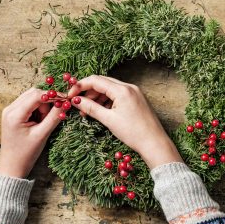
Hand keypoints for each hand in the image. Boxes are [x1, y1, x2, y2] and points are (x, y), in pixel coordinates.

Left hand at [0, 88, 62, 177]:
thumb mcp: (42, 134)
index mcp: (15, 114)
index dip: (53, 96)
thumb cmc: (26, 153)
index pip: (37, 95)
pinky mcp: (13, 113)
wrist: (12, 164)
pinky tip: (40, 120)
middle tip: (53, 115)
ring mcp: (10, 110)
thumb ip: (54, 117)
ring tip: (44, 121)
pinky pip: (29, 103)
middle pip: (34, 93)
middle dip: (47, 102)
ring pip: (32, 97)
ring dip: (43, 105)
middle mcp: (10, 108)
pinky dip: (38, 108)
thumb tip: (66, 103)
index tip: (66, 100)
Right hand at [67, 75, 182, 168]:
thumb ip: (90, 108)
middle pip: (102, 82)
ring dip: (97, 97)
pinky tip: (101, 111)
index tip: (70, 96)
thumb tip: (75, 101)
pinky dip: (107, 101)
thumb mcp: (108, 120)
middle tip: (78, 105)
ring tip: (88, 112)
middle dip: (88, 92)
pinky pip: (118, 95)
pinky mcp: (137, 99)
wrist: (154, 143)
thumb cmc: (133, 133)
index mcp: (122, 90)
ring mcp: (134, 92)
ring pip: (110, 89)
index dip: (79, 86)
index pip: (95, 80)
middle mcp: (129, 87)